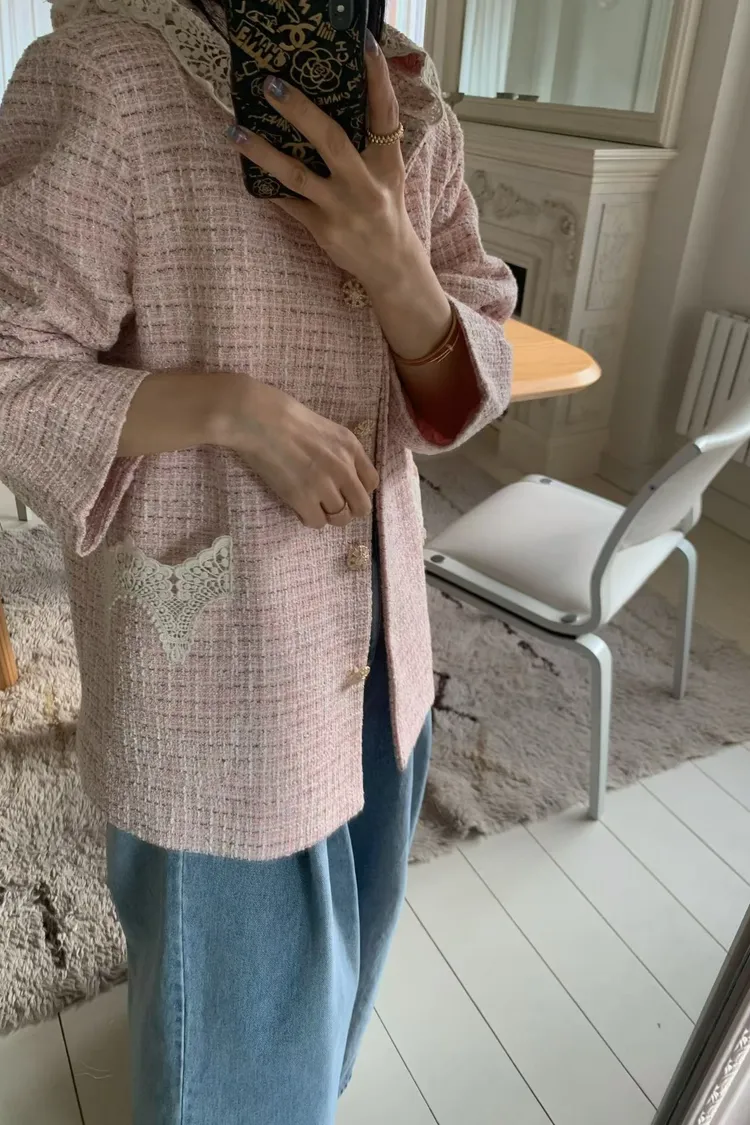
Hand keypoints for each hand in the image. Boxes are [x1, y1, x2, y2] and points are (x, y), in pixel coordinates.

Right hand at [225, 378, 378, 529]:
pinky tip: (299, 507)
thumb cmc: (286, 417)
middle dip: (348, 509)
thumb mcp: (327, 429)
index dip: (358, 490)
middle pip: (361, 507)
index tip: (344, 490)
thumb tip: (342, 475)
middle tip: (330, 504)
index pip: (371, 483)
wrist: (258, 419)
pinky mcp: (303, 498)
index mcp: (351, 447)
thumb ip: (340, 452)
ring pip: (340, 518)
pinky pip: (317, 522)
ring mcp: (325, 485)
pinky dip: (308, 518)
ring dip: (326, 514)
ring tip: (311, 504)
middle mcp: (344, 468)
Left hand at [226, 32, 419, 291]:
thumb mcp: (388, 172)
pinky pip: (289, 204)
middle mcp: (365, 183)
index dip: (378, 78)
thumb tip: (337, 97)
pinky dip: (268, 187)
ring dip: (263, 152)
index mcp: (387, 162)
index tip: (364, 44)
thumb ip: (370, 139)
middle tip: (271, 85)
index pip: (385, 113)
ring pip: (297, 175)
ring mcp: (343, 208)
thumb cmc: (385, 208)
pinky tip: (246, 170)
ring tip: (235, 131)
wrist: (391, 265)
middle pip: (332, 140)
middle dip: (300, 112)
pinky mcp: (324, 230)